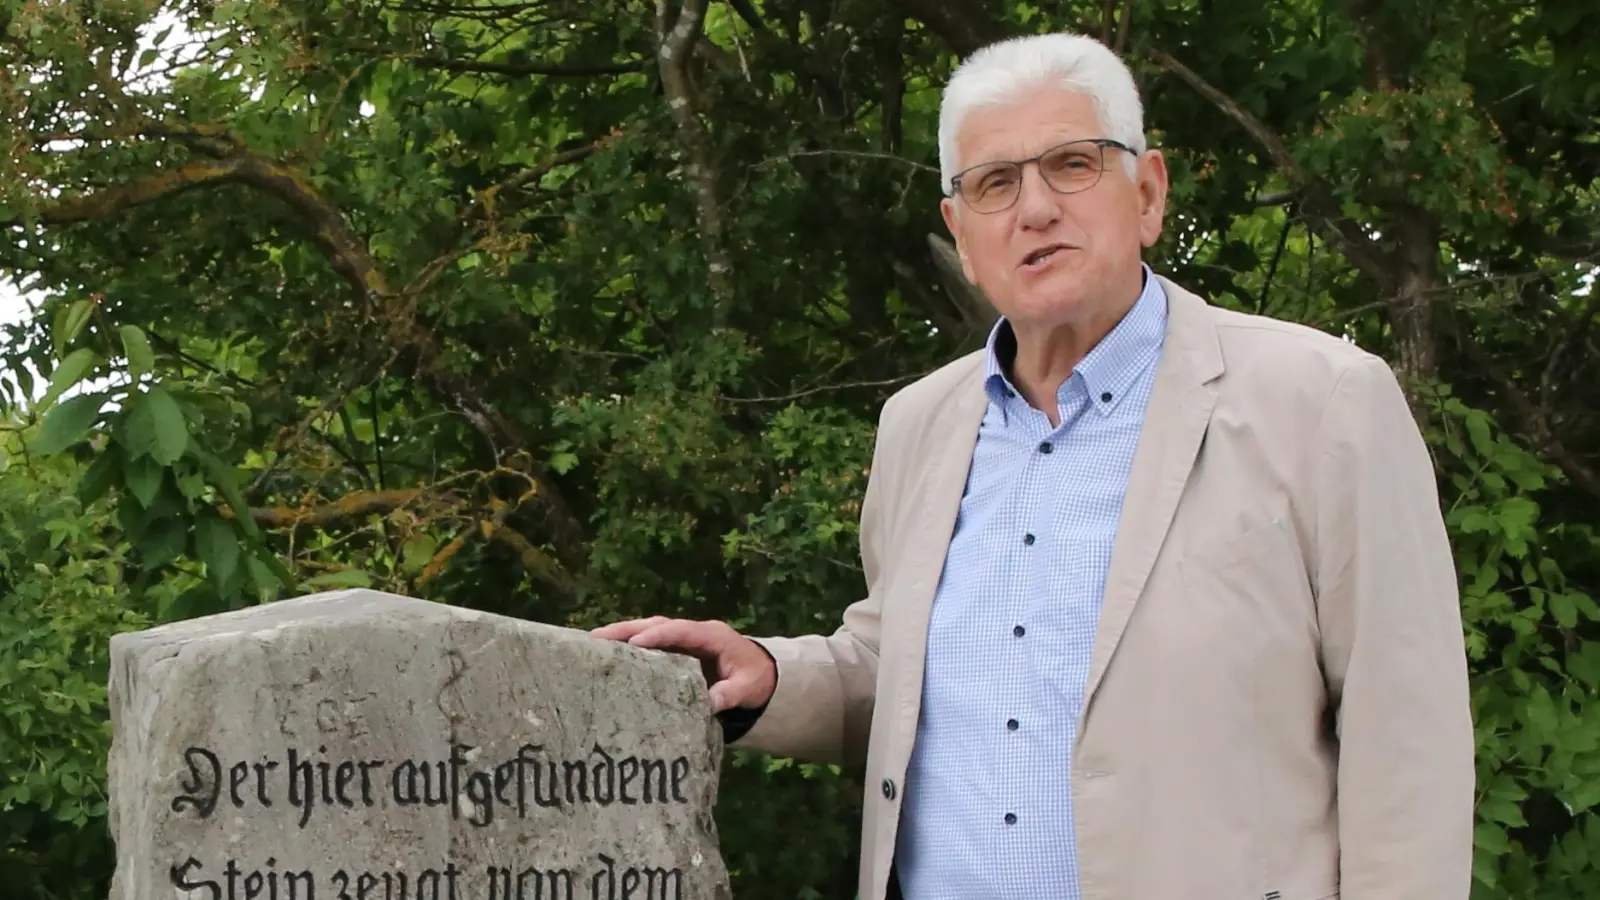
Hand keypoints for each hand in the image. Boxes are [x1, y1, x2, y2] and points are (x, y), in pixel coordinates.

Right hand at [590, 616, 777, 713]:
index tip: (635, 643)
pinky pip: (649, 643)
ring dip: (622, 634)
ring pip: (648, 630)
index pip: (681, 631)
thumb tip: (709, 704)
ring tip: (592, 642)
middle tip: (597, 637)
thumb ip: (729, 694)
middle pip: (657, 625)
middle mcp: (693, 632)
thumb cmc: (754, 678)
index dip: (658, 635)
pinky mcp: (675, 649)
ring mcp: (682, 639)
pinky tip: (607, 653)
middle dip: (627, 630)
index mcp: (711, 636)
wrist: (760, 674)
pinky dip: (628, 645)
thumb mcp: (747, 688)